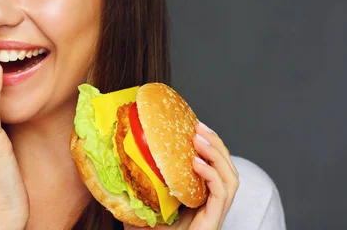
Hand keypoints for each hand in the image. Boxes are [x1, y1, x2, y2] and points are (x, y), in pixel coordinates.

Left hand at [124, 122, 238, 229]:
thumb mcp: (140, 205)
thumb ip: (135, 186)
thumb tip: (115, 161)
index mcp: (198, 199)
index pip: (212, 167)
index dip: (208, 146)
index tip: (194, 125)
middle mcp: (210, 205)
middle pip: (226, 168)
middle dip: (216, 144)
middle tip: (199, 126)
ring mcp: (214, 214)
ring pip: (230, 178)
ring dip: (217, 154)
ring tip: (199, 138)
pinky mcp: (213, 222)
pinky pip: (222, 194)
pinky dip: (212, 174)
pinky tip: (196, 162)